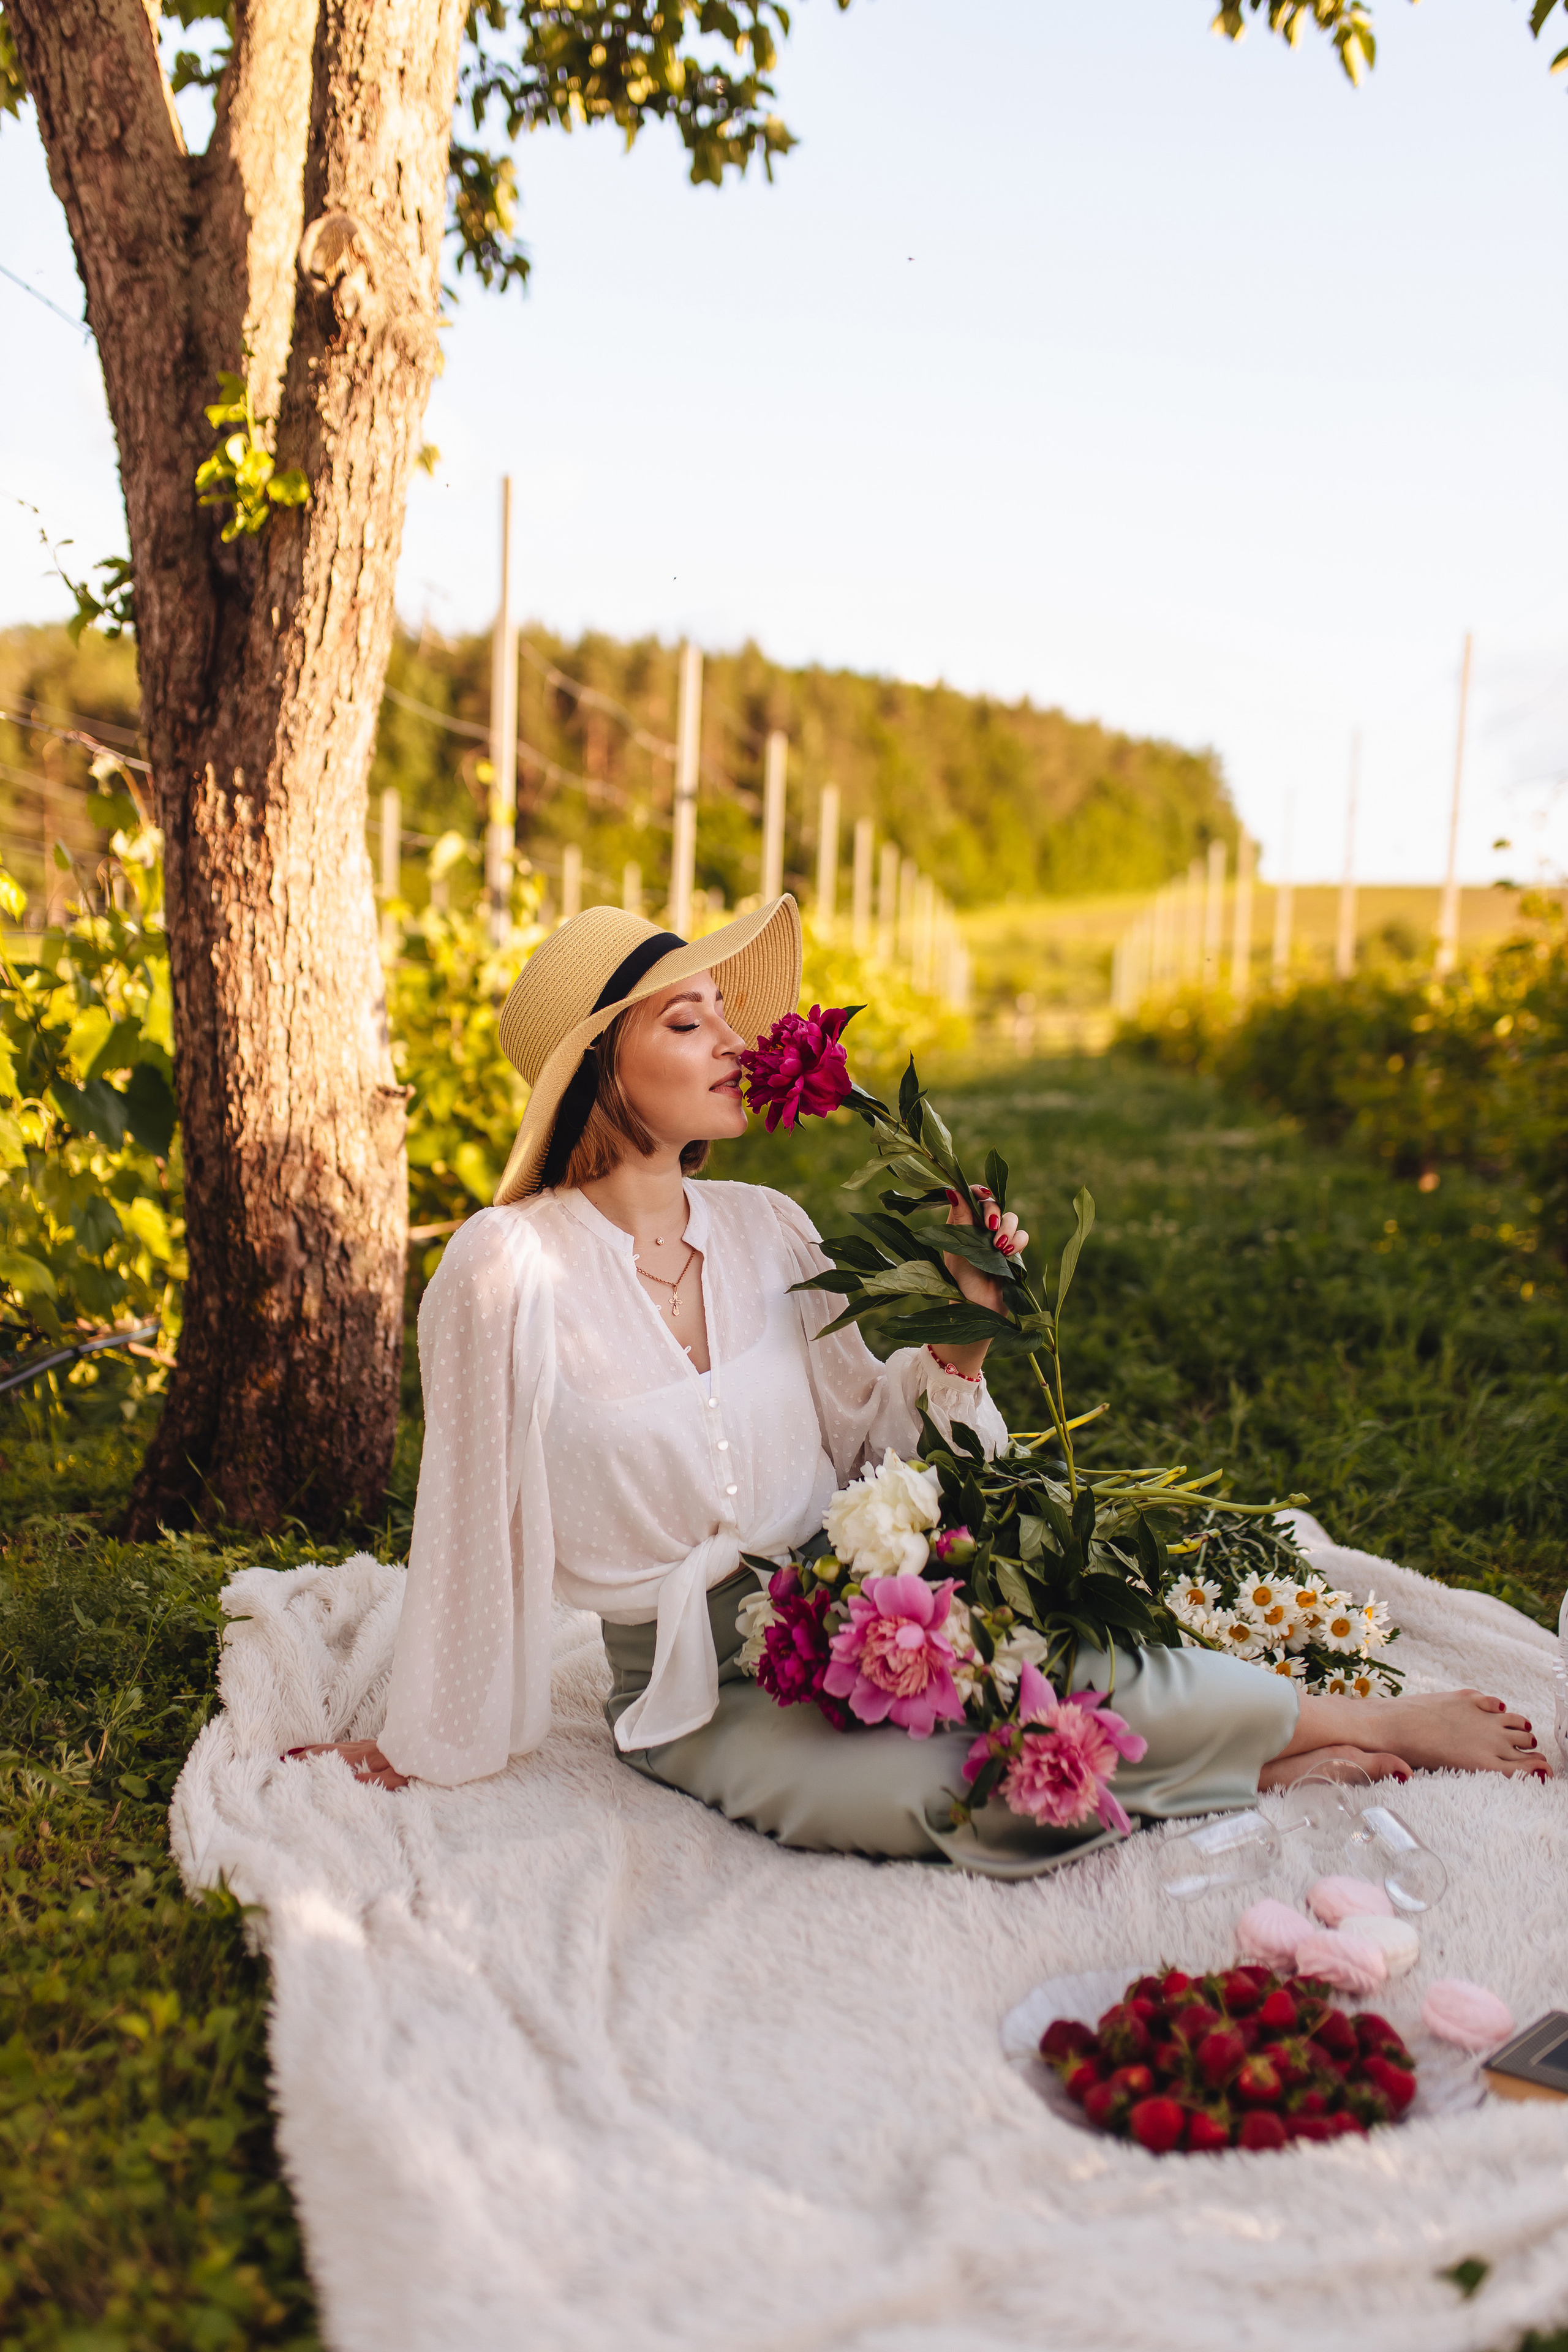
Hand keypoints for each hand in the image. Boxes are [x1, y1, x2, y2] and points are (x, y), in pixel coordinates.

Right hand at [283, 1738, 409, 1789]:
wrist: (430, 1741)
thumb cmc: (414, 1762)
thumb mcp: (397, 1776)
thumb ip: (374, 1779)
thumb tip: (351, 1781)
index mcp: (363, 1756)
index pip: (330, 1757)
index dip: (309, 1759)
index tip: (288, 1762)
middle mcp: (361, 1748)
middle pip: (329, 1749)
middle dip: (306, 1754)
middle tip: (285, 1759)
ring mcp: (367, 1745)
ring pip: (336, 1746)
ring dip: (316, 1749)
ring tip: (298, 1753)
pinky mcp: (374, 1745)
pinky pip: (347, 1746)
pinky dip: (333, 1748)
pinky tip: (330, 1751)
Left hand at [942, 1184, 1027, 1314]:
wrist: (981, 1305)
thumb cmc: (963, 1279)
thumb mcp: (958, 1248)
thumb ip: (960, 1219)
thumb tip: (953, 1191)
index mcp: (962, 1224)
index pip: (970, 1196)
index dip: (976, 1191)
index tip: (981, 1195)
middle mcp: (980, 1228)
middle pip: (992, 1202)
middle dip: (993, 1211)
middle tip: (990, 1227)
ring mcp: (998, 1238)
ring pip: (1011, 1217)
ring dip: (1007, 1228)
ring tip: (999, 1247)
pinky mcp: (1014, 1249)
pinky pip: (1022, 1234)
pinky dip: (1018, 1241)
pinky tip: (1008, 1254)